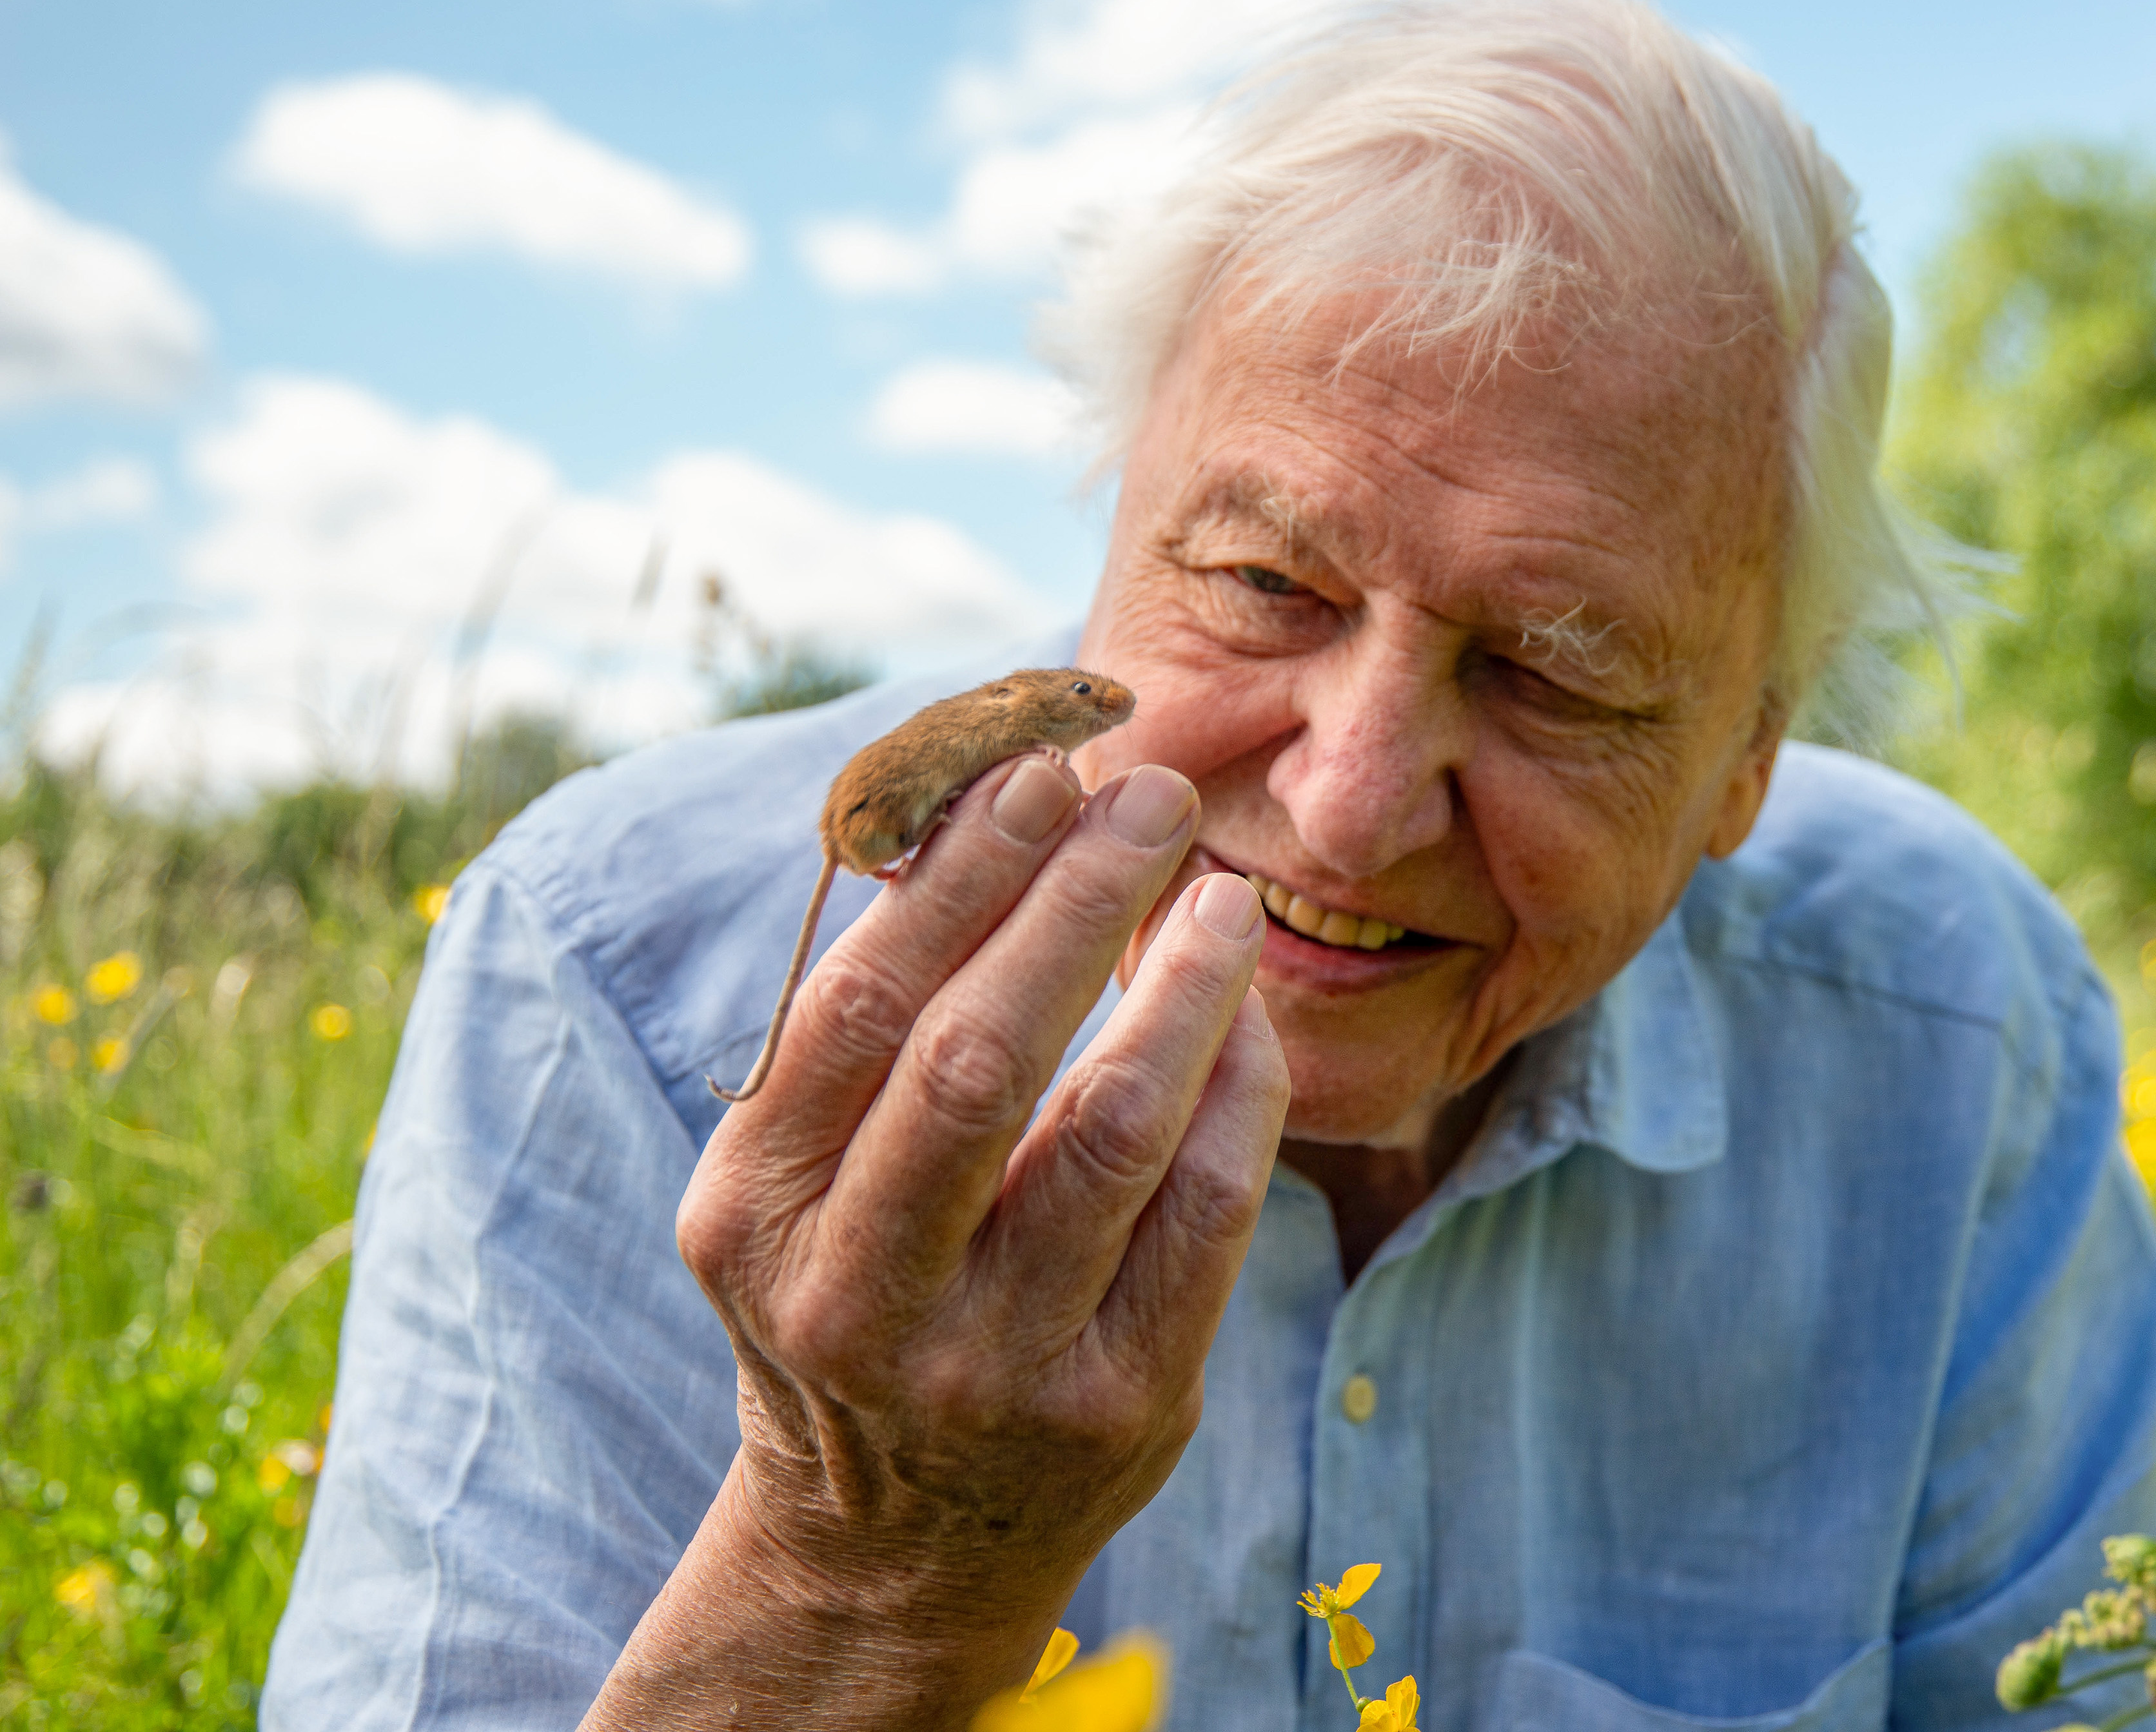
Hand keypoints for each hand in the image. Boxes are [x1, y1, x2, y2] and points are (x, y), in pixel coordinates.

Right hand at [593, 754, 1285, 1729]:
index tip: (1040, 773)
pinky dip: (1239, 1087)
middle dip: (1075, 901)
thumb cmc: (857, 1291)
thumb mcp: (801, 1178)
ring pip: (1112, 1129)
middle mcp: (856, 1299)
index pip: (858, 1009)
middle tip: (1152, 795)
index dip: (959, 878)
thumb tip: (982, 810)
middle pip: (978, 1056)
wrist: (892, 1542)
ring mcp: (993, 1365)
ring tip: (1221, 891)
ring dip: (1183, 983)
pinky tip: (1246, 1014)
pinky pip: (1207, 1212)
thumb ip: (868, 1026)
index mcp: (748, 1217)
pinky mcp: (1122, 1406)